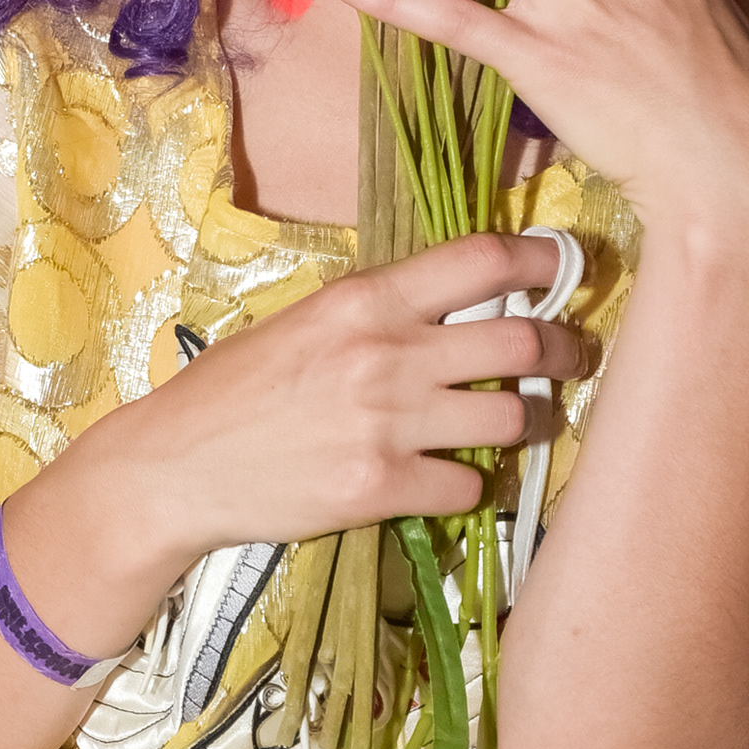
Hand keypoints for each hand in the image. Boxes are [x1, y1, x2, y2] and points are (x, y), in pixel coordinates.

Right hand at [104, 231, 585, 568]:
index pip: (482, 261)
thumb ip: (380, 313)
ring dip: (531, 423)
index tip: (565, 268)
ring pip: (512, 419)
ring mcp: (387, 423)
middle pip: (521, 343)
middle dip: (564, 350)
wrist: (175, 467)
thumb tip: (462, 305)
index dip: (541, 261)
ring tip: (525, 424)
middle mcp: (385, 354)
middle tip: (573, 357)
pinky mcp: (381, 487)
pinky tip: (453, 478)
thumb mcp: (306, 323)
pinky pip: (469, 485)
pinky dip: (472, 485)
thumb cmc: (237, 390)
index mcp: (364, 299)